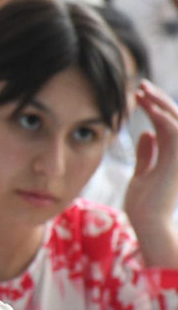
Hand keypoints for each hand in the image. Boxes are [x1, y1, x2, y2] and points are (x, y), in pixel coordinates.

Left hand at [124, 80, 177, 231]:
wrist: (147, 224)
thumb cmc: (143, 204)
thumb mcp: (142, 174)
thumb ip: (147, 154)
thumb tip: (147, 134)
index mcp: (172, 154)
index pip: (166, 123)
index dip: (153, 107)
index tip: (135, 96)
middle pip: (173, 117)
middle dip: (157, 99)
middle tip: (138, 85)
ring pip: (176, 119)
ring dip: (158, 103)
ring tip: (140, 91)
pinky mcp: (177, 159)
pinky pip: (173, 130)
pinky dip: (161, 116)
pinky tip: (146, 107)